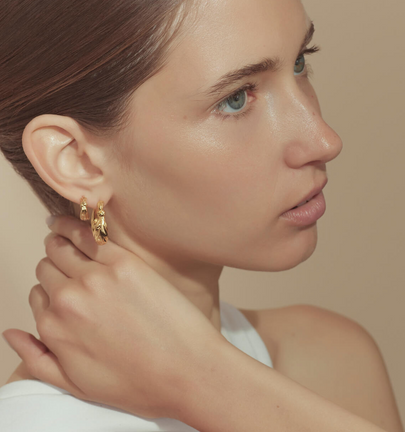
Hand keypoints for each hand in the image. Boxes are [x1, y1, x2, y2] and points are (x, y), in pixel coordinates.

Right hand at [2, 215, 224, 419]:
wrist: (186, 370)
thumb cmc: (137, 383)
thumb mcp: (76, 384)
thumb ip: (37, 358)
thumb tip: (12, 333)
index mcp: (54, 328)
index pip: (38, 293)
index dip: (51, 288)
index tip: (64, 283)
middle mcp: (68, 300)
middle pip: (48, 266)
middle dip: (54, 262)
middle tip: (64, 254)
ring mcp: (96, 278)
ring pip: (64, 246)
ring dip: (60, 237)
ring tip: (62, 229)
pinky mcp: (125, 263)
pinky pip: (92, 235)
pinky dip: (80, 226)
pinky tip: (81, 220)